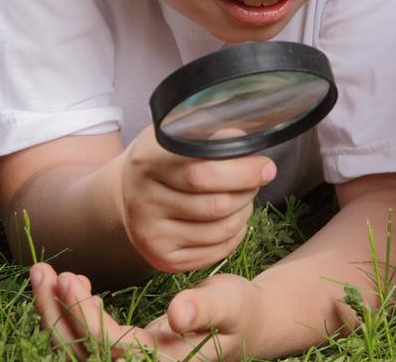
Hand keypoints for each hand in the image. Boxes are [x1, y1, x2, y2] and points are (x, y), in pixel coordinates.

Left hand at [31, 263, 266, 360]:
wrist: (245, 326)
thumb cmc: (241, 311)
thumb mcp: (232, 303)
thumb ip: (207, 308)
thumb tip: (178, 314)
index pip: (110, 347)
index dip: (85, 318)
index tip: (70, 280)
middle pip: (80, 354)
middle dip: (55, 314)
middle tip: (43, 271)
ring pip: (73, 351)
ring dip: (52, 314)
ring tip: (42, 273)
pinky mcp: (119, 354)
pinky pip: (80, 342)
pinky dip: (64, 315)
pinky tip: (61, 286)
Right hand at [117, 127, 275, 271]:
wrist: (128, 192)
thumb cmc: (165, 158)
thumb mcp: (178, 135)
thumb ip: (211, 137)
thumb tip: (246, 142)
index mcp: (147, 163)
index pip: (203, 173)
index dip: (243, 172)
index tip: (266, 167)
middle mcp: (143, 202)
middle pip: (216, 205)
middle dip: (248, 192)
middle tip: (257, 181)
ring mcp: (150, 235)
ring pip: (220, 231)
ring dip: (244, 213)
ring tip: (242, 198)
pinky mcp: (162, 259)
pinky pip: (216, 252)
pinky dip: (235, 235)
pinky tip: (232, 218)